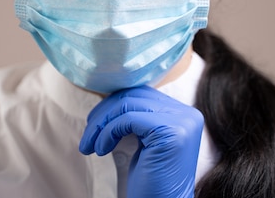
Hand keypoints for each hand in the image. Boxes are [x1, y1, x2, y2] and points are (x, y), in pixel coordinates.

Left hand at [79, 86, 203, 197]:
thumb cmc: (149, 180)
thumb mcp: (142, 140)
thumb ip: (137, 115)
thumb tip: (108, 94)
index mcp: (183, 113)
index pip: (142, 94)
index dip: (113, 105)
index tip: (94, 125)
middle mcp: (187, 114)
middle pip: (134, 95)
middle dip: (103, 113)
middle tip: (87, 137)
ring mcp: (182, 122)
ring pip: (128, 104)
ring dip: (101, 124)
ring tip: (90, 145)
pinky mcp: (170, 133)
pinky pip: (128, 119)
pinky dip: (108, 132)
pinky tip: (100, 150)